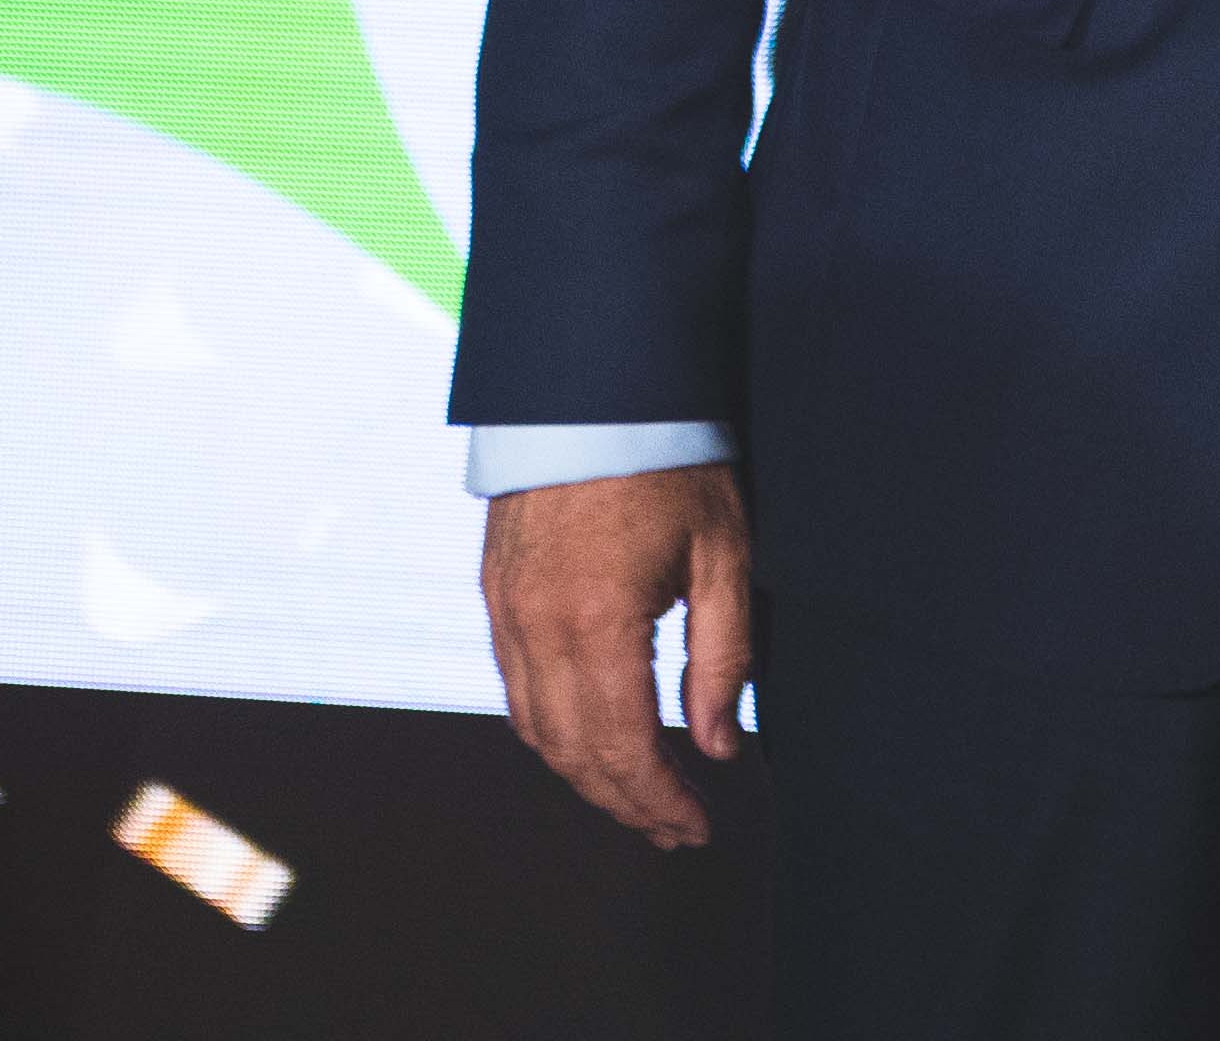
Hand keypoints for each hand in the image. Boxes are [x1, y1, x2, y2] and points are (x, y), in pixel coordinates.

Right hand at [481, 462, 755, 848]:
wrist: (594, 391)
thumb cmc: (673, 462)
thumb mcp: (724, 554)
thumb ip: (723, 657)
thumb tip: (720, 744)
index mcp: (596, 626)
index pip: (623, 748)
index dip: (659, 799)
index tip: (698, 827)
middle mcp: (535, 632)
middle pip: (572, 753)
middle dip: (625, 801)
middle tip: (675, 828)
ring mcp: (505, 616)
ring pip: (536, 730)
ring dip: (585, 774)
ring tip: (640, 797)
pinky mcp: (496, 598)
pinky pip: (516, 690)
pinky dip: (553, 731)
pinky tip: (593, 739)